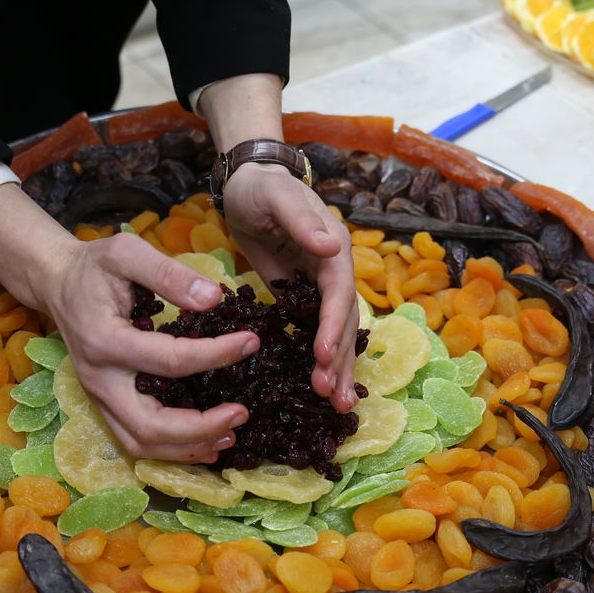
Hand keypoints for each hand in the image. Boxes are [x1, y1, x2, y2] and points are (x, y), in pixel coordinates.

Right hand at [0, 183, 258, 463]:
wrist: (57, 284)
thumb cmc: (94, 267)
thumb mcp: (127, 253)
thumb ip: (169, 274)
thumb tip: (214, 298)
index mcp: (104, 340)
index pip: (170, 360)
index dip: (216, 355)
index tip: (251, 342)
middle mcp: (99, 379)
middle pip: (149, 425)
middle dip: (200, 427)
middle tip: (241, 412)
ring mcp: (99, 398)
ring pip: (141, 444)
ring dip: (188, 447)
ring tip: (229, 434)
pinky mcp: (104, 406)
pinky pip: (137, 441)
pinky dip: (173, 449)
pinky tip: (207, 440)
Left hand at [223, 162, 359, 411]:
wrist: (250, 186)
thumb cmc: (263, 189)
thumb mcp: (278, 197)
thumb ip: (303, 221)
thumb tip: (330, 246)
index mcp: (333, 250)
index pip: (339, 293)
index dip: (332, 325)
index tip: (321, 355)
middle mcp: (334, 272)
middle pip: (343, 322)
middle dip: (338, 360)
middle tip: (331, 398)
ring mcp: (319, 288)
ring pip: (334, 333)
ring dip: (336, 368)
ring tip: (336, 406)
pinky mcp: (302, 299)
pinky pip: (315, 333)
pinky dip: (320, 360)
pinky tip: (320, 387)